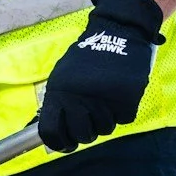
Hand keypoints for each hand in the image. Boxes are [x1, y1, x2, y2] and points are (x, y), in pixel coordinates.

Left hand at [37, 0, 162, 151]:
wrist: (119, 31)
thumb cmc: (89, 58)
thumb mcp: (62, 76)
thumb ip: (56, 103)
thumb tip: (50, 133)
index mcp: (58, 93)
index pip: (51, 132)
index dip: (60, 143)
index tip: (67, 144)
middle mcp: (78, 98)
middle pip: (82, 136)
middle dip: (87, 134)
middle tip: (91, 122)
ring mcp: (103, 100)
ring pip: (104, 130)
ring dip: (106, 119)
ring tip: (106, 100)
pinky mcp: (126, 98)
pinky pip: (123, 119)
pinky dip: (123, 110)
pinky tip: (119, 92)